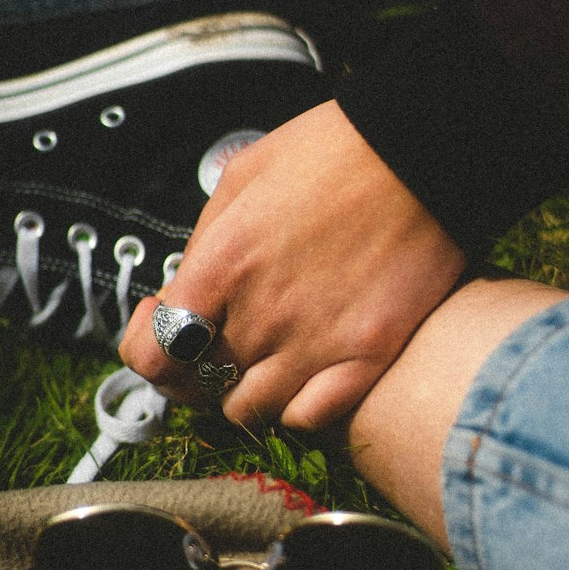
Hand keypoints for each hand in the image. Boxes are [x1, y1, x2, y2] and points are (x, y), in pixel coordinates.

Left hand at [119, 100, 465, 428]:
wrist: (420, 151)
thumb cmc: (335, 153)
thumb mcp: (242, 177)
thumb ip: (205, 243)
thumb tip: (184, 290)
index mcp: (224, 264)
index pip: (152, 352)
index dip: (148, 349)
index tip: (161, 331)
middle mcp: (264, 313)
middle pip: (200, 382)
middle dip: (200, 363)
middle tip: (218, 341)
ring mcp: (316, 341)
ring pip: (249, 409)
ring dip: (245, 390)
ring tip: (263, 359)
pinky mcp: (367, 356)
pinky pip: (308, 418)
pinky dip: (295, 407)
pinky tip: (302, 377)